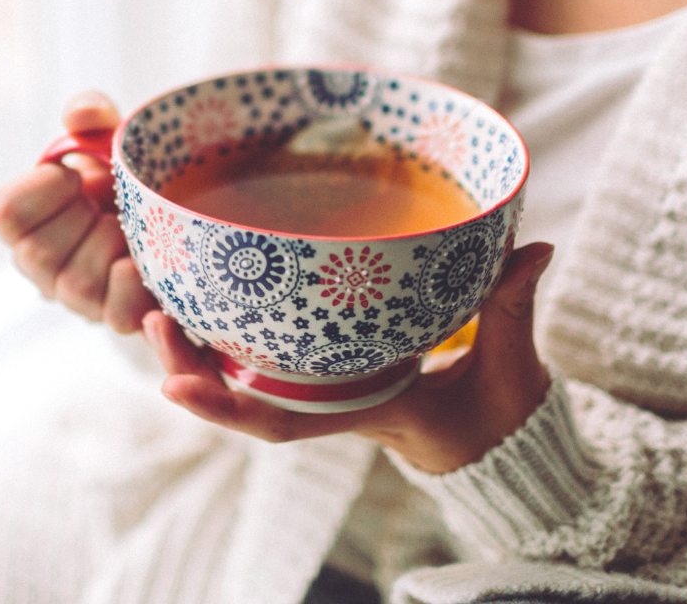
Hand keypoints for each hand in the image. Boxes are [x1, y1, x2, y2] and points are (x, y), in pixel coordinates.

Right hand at [0, 91, 156, 331]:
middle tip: (111, 201)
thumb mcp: (109, 137)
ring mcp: (84, 297)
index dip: (43, 188)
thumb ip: (91, 114)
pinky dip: (138, 297)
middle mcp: (46, 265)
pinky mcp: (124, 315)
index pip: (8, 211)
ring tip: (136, 228)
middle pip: (39, 253)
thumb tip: (84, 113)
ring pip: (79, 283)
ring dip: (114, 247)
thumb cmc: (125, 177)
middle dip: (82, 218)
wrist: (175, 213)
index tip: (74, 173)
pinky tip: (152, 280)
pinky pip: (121, 318)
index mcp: (30, 219)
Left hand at [143, 241, 555, 472]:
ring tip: (161, 305)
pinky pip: (284, 358)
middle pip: (251, 400)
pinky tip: (220, 301)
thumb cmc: (502, 410)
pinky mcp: (349, 369)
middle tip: (152, 318)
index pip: (291, 423)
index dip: (229, 409)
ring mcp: (341, 388)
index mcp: (373, 410)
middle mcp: (343, 402)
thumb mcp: (512, 363)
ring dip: (204, 351)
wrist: (505, 438)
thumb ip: (515, 304)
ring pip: (257, 379)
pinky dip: (243, 338)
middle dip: (193, 369)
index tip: (173, 389)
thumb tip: (534, 248)